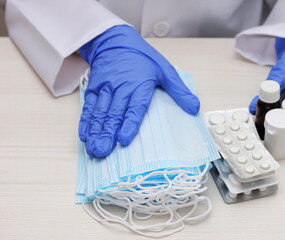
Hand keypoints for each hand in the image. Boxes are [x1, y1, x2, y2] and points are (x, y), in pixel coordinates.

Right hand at [79, 25, 199, 156]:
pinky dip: (86, 121)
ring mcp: (105, 88)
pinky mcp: (94, 88)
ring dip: (96, 131)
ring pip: (100, 112)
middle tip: (102, 151)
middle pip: (114, 113)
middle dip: (107, 134)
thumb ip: (179, 91)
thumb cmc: (142, 58)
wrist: (115, 41)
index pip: (135, 107)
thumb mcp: (165, 70)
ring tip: (93, 148)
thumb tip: (194, 108)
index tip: (123, 140)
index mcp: (140, 84)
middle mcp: (121, 87)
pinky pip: (89, 107)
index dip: (129, 124)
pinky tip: (84, 135)